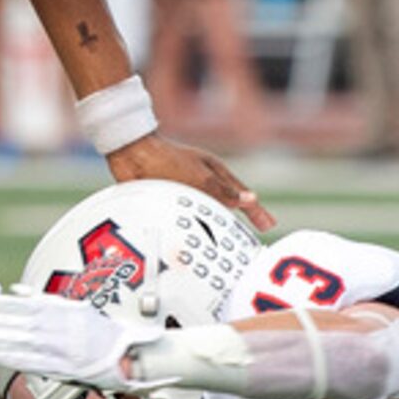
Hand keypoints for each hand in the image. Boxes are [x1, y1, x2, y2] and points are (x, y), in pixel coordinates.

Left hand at [0, 291, 136, 385]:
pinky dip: (15, 358)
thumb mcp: (74, 308)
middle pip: (15, 322)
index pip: (21, 304)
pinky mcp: (63, 366)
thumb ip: (44, 299)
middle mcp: (57, 327)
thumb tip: (15, 289)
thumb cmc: (101, 333)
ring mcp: (59, 347)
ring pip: (20, 341)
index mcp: (59, 311)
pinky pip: (35, 362)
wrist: (128, 355)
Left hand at [108, 131, 274, 230]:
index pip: (241, 196)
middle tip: (253, 238)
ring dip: (215, 226)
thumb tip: (251, 200)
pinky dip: (194, 227)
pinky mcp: (168, 197)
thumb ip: (223, 192)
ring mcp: (185, 189)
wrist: (130, 154)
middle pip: (226, 205)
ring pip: (206, 211)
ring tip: (226, 243)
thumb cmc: (166, 160)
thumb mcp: (199, 177)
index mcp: (214, 173)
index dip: (255, 212)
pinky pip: (186, 216)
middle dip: (239, 221)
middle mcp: (202, 182)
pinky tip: (192, 238)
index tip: (268, 225)